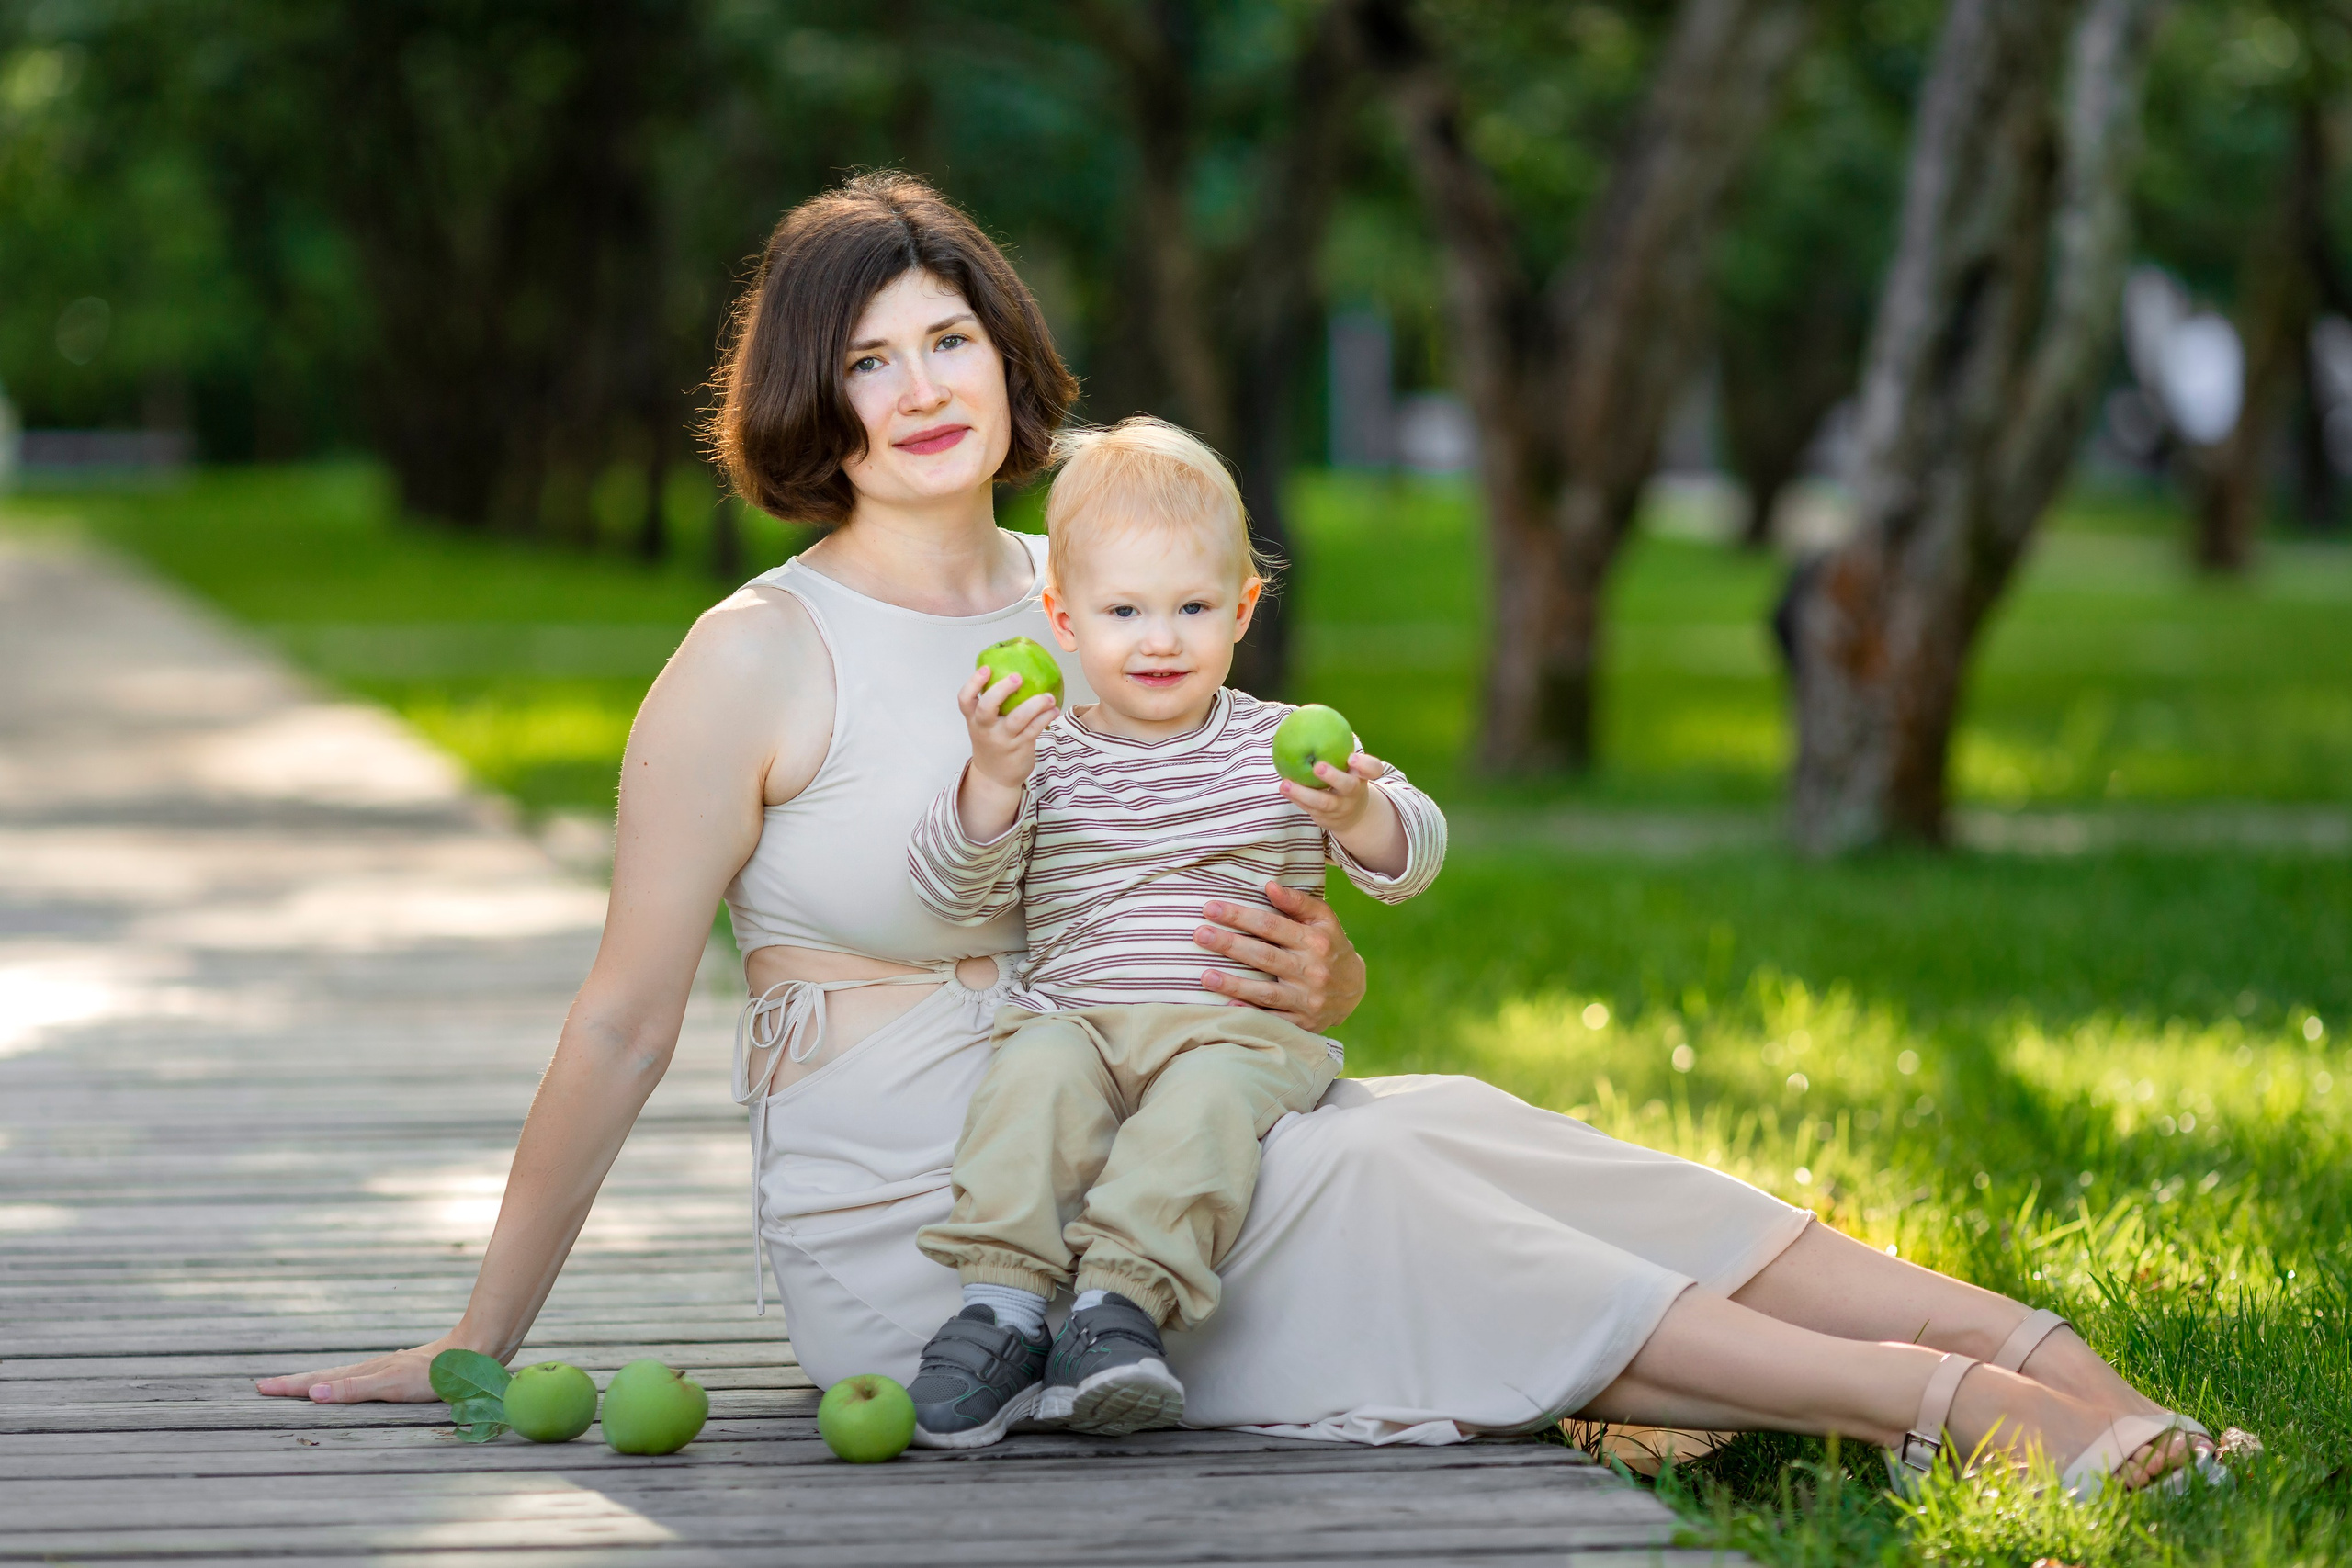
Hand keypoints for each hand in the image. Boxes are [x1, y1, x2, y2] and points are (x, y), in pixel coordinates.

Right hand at [254, 1332, 481, 1403]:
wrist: (472, 1353)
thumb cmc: (433, 1373)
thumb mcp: (390, 1385)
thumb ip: (353, 1388)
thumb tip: (312, 1393)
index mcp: (364, 1372)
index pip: (318, 1381)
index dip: (291, 1386)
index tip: (261, 1386)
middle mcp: (372, 1369)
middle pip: (326, 1376)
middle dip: (296, 1382)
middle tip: (266, 1386)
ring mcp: (386, 1369)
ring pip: (343, 1376)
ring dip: (317, 1381)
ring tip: (299, 1385)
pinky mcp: (401, 1373)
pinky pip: (361, 1378)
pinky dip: (344, 1381)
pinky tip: (352, 1382)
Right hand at [958, 668, 1055, 793]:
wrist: (994, 778)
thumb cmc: (992, 742)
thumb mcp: (984, 725)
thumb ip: (992, 704)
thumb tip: (1014, 669)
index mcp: (974, 720)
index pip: (965, 700)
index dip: (973, 683)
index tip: (986, 669)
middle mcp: (986, 729)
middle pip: (986, 708)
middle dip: (1001, 690)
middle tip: (1018, 677)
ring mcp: (1003, 740)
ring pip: (1017, 720)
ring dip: (1035, 704)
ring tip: (1049, 697)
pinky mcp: (1020, 748)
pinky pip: (1034, 729)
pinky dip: (1046, 717)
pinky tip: (1054, 710)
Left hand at [1194, 879, 1365, 1032]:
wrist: (1354, 990)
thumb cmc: (1330, 946)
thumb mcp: (1324, 919)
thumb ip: (1297, 902)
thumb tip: (1269, 886)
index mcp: (1315, 941)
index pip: (1271, 925)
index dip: (1240, 916)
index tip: (1211, 908)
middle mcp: (1312, 971)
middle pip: (1263, 956)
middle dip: (1229, 945)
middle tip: (1199, 934)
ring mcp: (1307, 1000)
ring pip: (1264, 992)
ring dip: (1233, 984)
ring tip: (1204, 976)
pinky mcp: (1302, 1023)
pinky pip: (1273, 1020)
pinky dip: (1250, 1014)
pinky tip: (1227, 1007)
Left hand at [1279, 751, 1387, 832]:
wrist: (1353, 814)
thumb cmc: (1346, 777)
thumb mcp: (1348, 764)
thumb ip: (1335, 745)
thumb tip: (1307, 714)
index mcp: (1362, 776)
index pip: (1373, 769)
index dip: (1364, 764)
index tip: (1351, 758)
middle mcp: (1354, 793)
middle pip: (1348, 786)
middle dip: (1333, 777)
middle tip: (1317, 766)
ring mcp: (1341, 808)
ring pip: (1323, 802)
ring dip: (1303, 794)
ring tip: (1285, 784)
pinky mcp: (1327, 819)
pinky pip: (1310, 809)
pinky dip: (1296, 799)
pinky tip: (1284, 788)